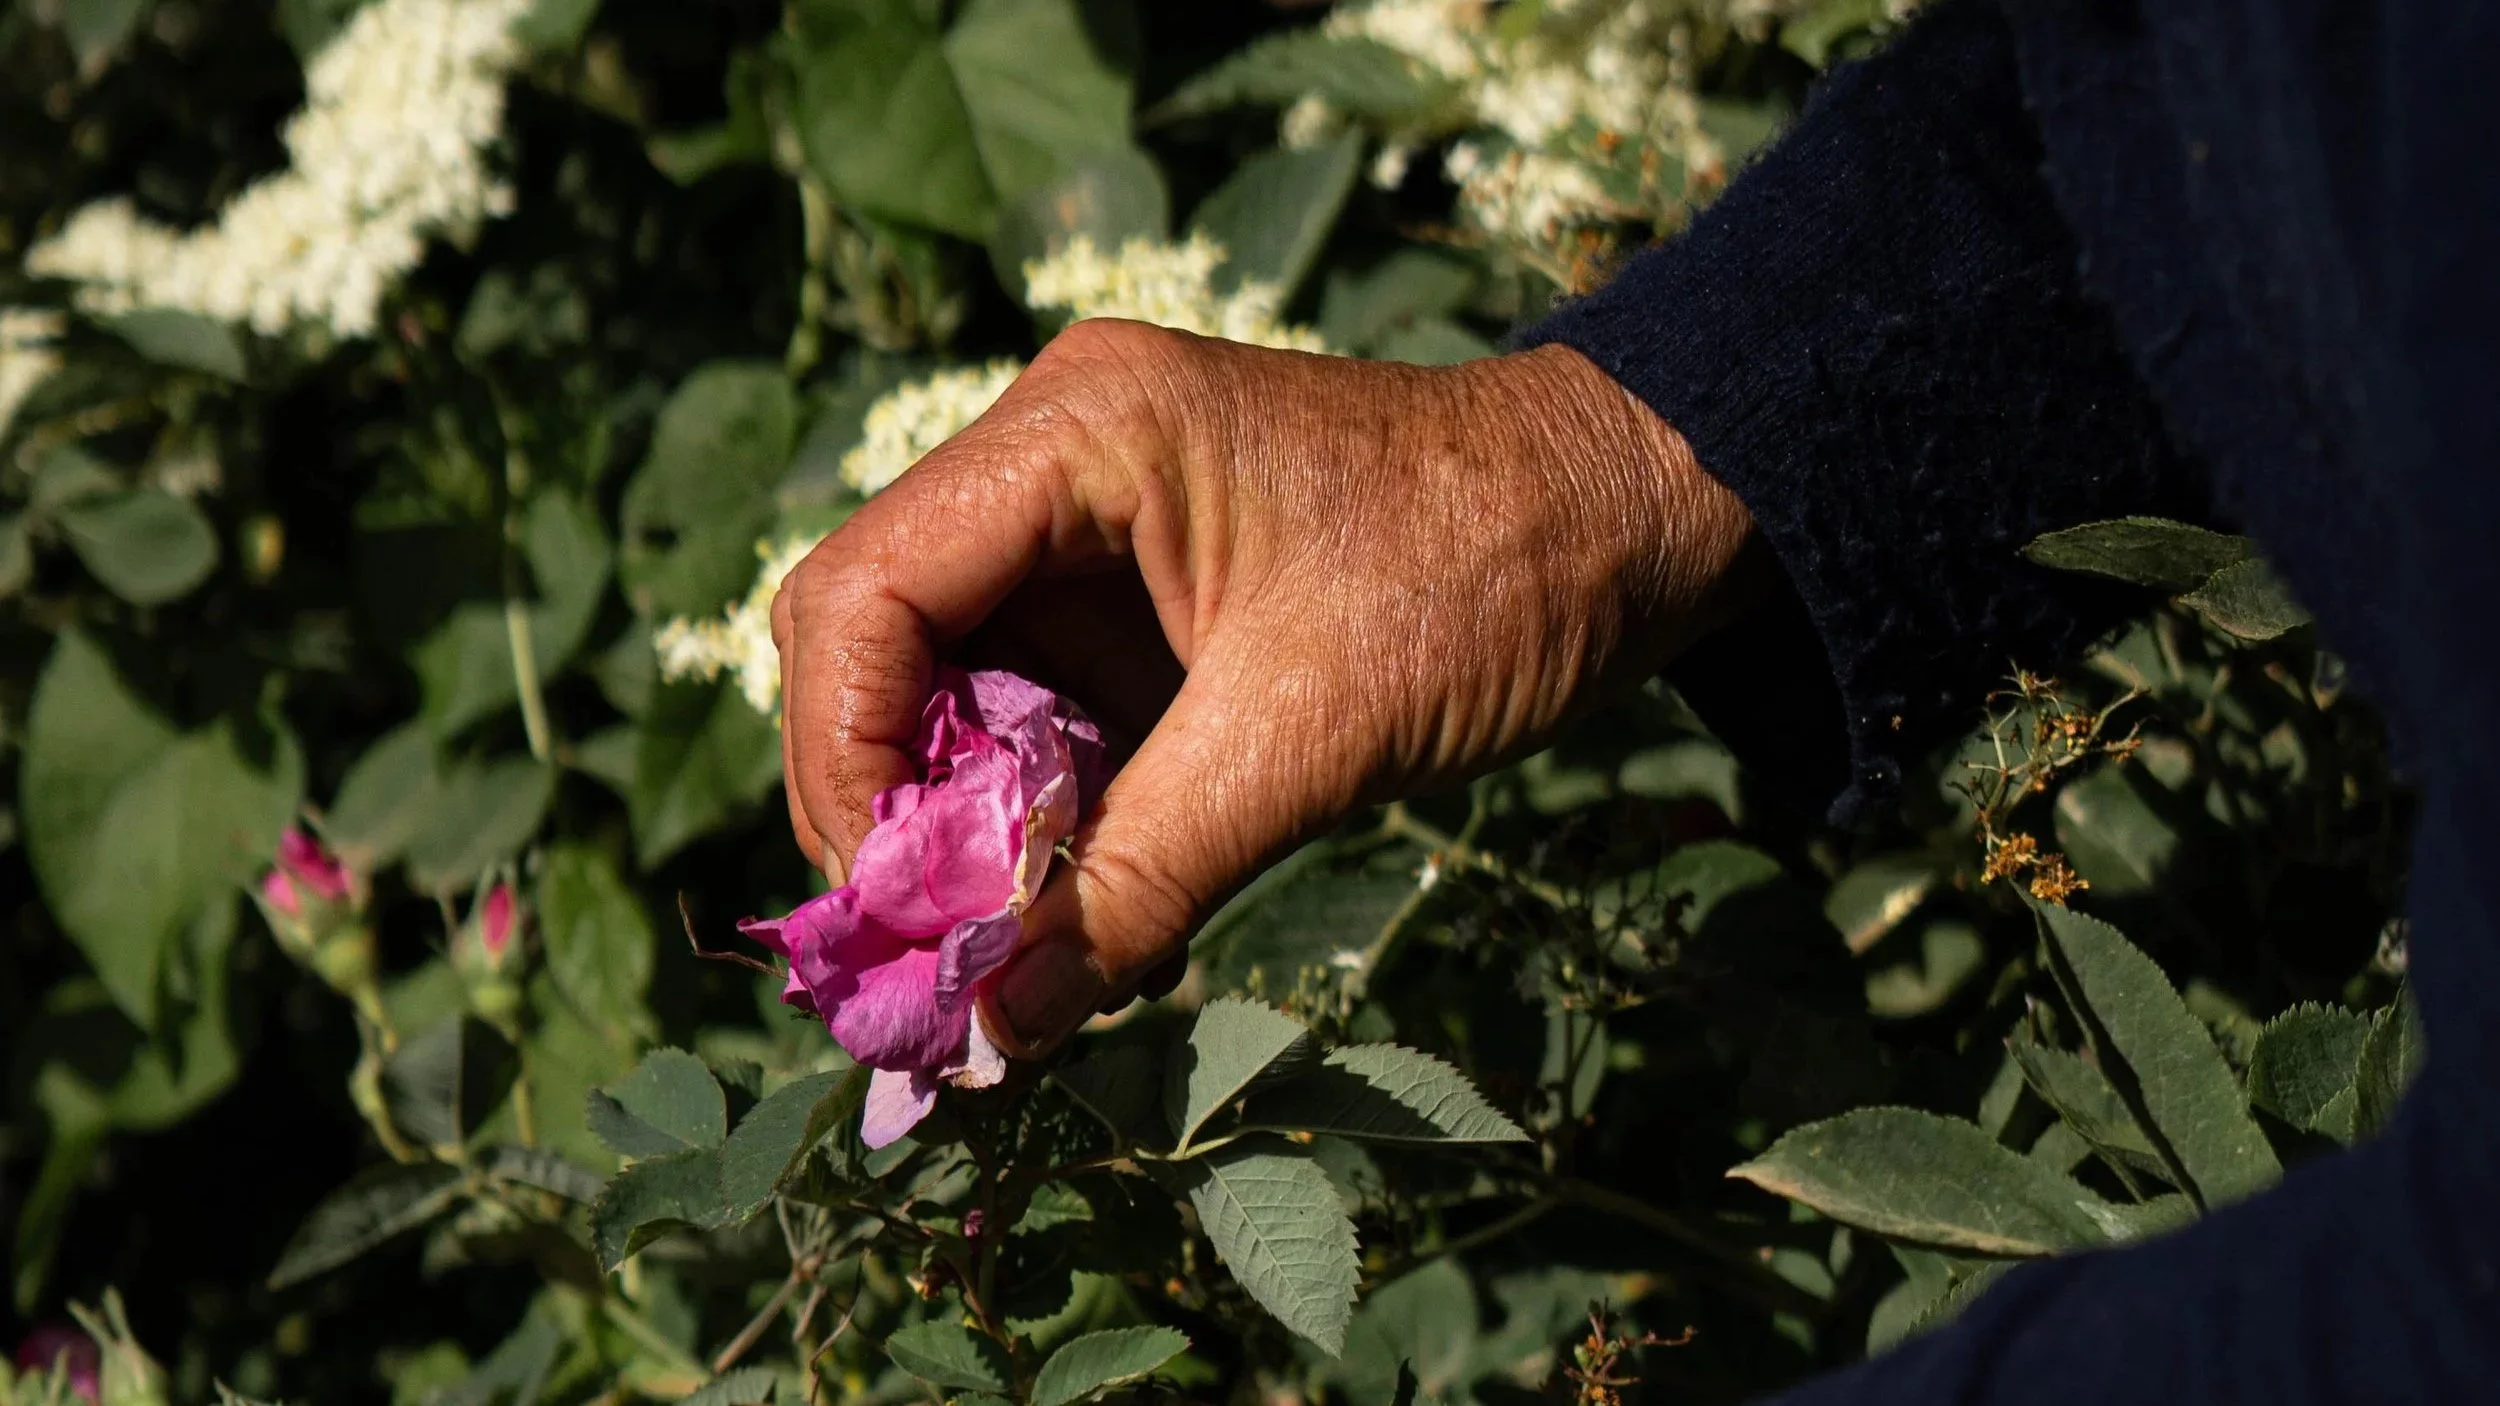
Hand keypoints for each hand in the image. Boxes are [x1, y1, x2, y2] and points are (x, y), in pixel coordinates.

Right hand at [771, 320, 1759, 1057]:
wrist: (1630, 520)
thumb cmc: (1487, 581)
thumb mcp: (1303, 744)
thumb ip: (1130, 890)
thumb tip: (983, 1042)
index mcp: (1077, 434)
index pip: (859, 596)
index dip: (842, 765)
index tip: (890, 914)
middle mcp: (1051, 456)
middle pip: (871, 640)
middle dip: (892, 806)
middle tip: (940, 950)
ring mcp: (1085, 520)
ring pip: (939, 684)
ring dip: (962, 821)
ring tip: (1012, 939)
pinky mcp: (1127, 587)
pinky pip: (1027, 703)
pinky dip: (1034, 808)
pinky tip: (1075, 894)